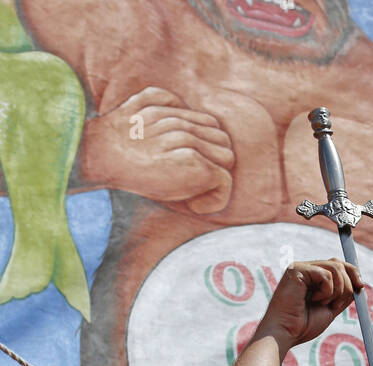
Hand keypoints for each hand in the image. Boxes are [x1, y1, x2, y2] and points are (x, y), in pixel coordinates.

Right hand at [78, 87, 234, 214]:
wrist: (99, 156)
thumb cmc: (113, 144)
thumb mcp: (137, 111)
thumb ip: (162, 106)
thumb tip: (182, 111)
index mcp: (173, 108)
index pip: (211, 126)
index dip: (205, 149)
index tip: (184, 167)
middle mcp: (184, 122)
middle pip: (223, 140)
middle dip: (214, 163)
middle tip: (190, 182)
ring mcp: (190, 142)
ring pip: (228, 158)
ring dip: (215, 178)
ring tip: (190, 193)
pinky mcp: (193, 163)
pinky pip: (225, 182)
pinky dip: (213, 199)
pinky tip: (192, 206)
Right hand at [257, 260, 363, 350]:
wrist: (286, 334)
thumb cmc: (302, 326)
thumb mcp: (330, 310)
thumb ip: (342, 296)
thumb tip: (359, 284)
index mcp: (313, 277)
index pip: (338, 266)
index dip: (353, 273)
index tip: (361, 287)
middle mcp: (307, 269)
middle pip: (339, 264)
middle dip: (347, 285)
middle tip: (337, 305)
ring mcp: (301, 268)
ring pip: (335, 268)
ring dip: (337, 291)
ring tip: (322, 304)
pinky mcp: (297, 269)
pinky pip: (326, 274)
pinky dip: (326, 291)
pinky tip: (313, 300)